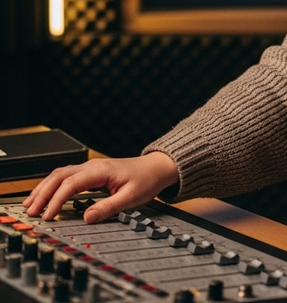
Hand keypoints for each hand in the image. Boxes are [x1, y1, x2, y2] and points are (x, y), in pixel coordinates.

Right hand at [22, 152, 178, 222]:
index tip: (49, 215)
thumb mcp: (131, 197)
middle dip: (43, 193)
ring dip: (44, 188)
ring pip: (60, 174)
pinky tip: (46, 195)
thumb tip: (87, 218)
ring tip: (31, 204)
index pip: (71, 184)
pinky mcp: (91, 172)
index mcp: (101, 171)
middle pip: (60, 175)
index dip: (57, 200)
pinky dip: (53, 185)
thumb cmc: (146, 180)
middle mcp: (93, 166)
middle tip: (32, 211)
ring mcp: (91, 167)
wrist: (157, 167)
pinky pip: (66, 176)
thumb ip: (109, 208)